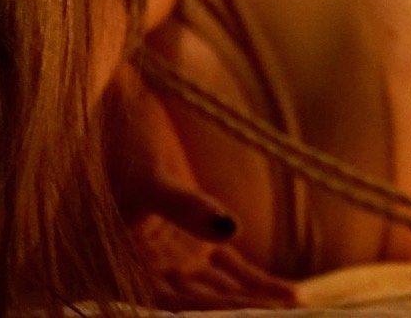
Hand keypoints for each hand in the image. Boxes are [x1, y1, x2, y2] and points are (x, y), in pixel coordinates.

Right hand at [102, 66, 297, 310]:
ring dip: (256, 297)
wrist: (109, 113)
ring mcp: (175, 252)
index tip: (271, 309)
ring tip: (300, 306)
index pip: (184, 301)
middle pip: (207, 300)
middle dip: (248, 307)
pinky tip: (290, 291)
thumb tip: (231, 227)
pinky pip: (228, 268)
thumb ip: (182, 205)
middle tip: (301, 313)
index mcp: (132, 264)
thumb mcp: (146, 175)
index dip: (224, 308)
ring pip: (222, 286)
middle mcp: (155, 267)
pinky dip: (255, 279)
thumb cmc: (115, 146)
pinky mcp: (191, 235)